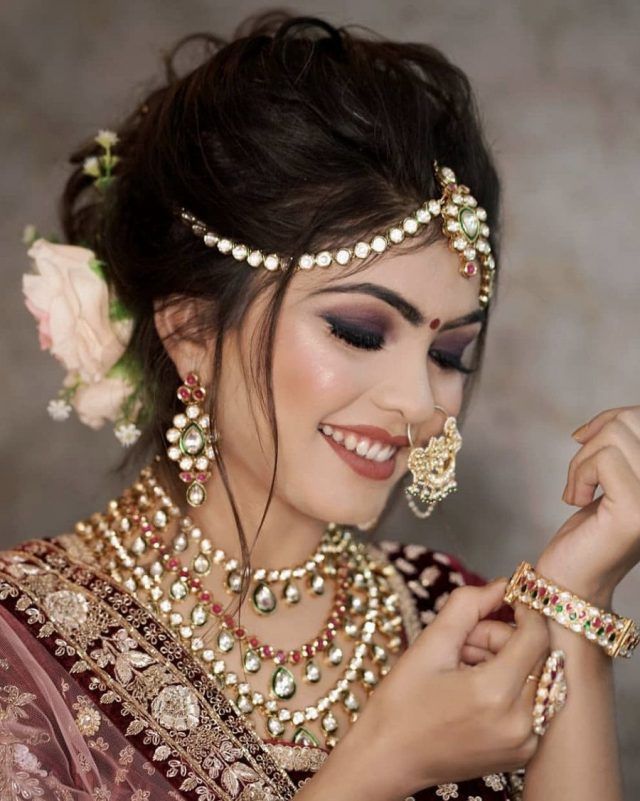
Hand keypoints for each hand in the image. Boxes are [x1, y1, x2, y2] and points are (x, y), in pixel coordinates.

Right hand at [309, 581, 548, 800]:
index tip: (506, 598)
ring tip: (466, 667)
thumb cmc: (401, 703)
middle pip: (535, 655)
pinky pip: (532, 702)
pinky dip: (511, 687)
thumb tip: (501, 585)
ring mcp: (524, 742)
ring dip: (508, 662)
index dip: (524, 609)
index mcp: (495, 692)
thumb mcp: (429, 644)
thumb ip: (467, 605)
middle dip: (505, 637)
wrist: (388, 759)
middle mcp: (519, 721)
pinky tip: (476, 688)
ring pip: (536, 677)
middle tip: (465, 642)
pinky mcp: (523, 753)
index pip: (536, 635)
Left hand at [537, 406, 639, 606]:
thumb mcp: (611, 479)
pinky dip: (579, 475)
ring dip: (581, 462)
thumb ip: (619, 448)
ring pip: (614, 437)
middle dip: (593, 441)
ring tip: (579, 493)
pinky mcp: (636, 512)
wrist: (574, 581)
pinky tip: (577, 501)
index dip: (612, 418)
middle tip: (581, 478)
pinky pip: (602, 460)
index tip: (584, 439)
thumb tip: (602, 424)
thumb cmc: (591, 531)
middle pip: (630, 421)